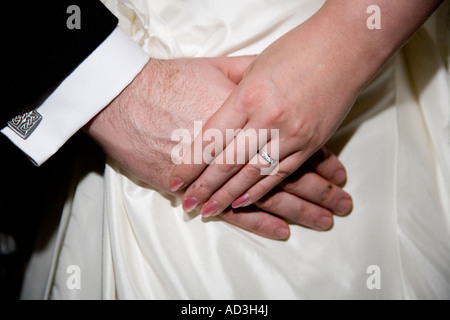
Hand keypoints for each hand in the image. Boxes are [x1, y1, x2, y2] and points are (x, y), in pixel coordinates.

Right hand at [84, 56, 350, 239]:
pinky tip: (279, 230)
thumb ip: (250, 76)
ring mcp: (217, 172)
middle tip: (341, 205)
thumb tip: (274, 80)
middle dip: (318, 192)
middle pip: (288, 174)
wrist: (123, 98)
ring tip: (323, 221)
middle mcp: (240, 147)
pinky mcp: (195, 190)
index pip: (293, 144)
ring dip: (298, 210)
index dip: (319, 162)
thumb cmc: (169, 81)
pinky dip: (258, 222)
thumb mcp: (217, 68)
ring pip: (266, 195)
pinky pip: (233, 211)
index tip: (338, 175)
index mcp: (249, 117)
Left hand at [169, 5, 359, 217]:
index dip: (190, 164)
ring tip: (209, 211)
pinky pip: (281, 173)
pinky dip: (260, 190)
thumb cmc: (295, 50)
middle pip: (226, 162)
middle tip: (187, 204)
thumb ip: (232, 94)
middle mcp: (266, 119)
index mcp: (247, 96)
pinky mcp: (310, 142)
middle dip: (204, 187)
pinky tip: (243, 202)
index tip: (175, 180)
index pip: (210, 139)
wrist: (344, 47)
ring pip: (251, 174)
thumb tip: (209, 119)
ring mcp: (290, 134)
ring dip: (228, 196)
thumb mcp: (253, 66)